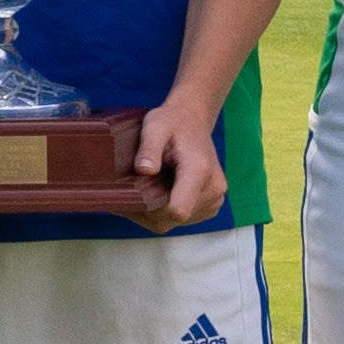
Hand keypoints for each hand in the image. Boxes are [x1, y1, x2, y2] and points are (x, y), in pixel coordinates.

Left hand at [133, 95, 231, 229]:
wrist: (192, 120)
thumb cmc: (172, 122)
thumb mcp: (155, 126)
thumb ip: (148, 148)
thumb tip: (143, 171)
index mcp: (200, 171)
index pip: (177, 210)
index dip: (149, 208)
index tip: (130, 193)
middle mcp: (213, 189)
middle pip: (172, 219)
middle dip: (146, 210)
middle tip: (129, 190)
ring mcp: (214, 200)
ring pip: (174, 222)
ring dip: (153, 211)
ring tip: (144, 187)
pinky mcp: (211, 206)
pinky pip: (181, 220)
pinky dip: (164, 211)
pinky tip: (157, 191)